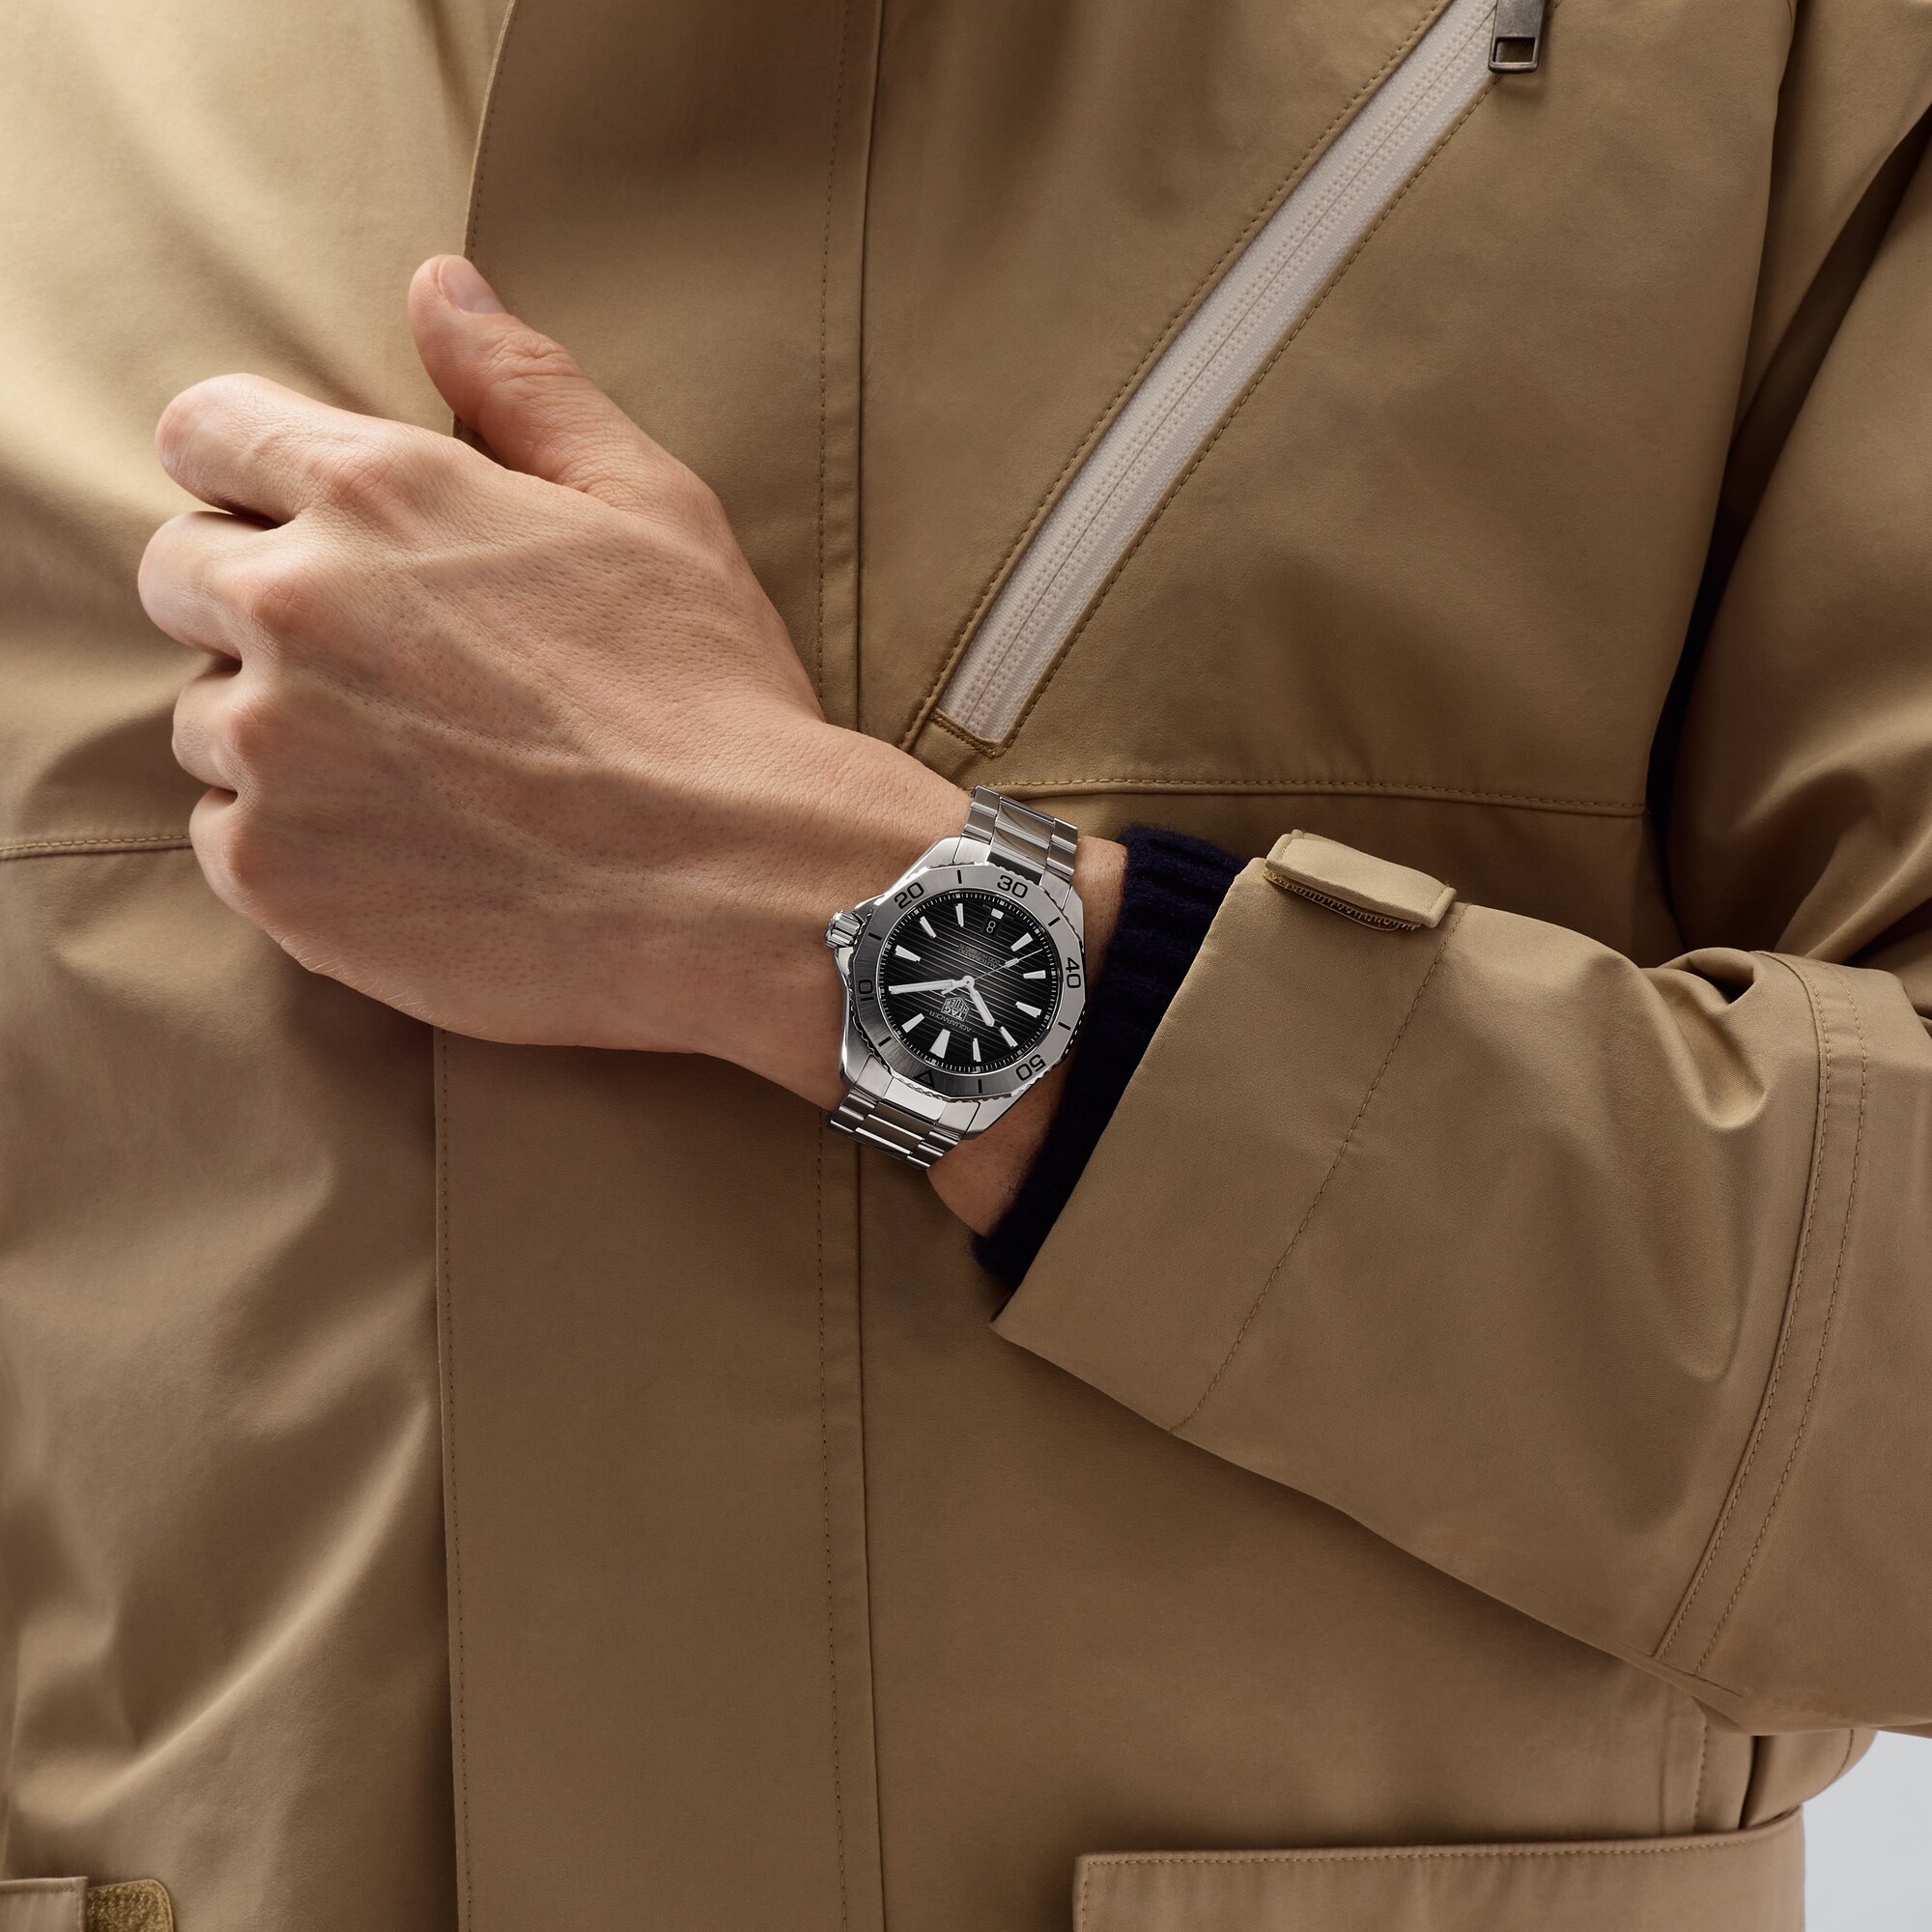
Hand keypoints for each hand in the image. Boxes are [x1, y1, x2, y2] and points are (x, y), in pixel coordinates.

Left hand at [138, 255, 1121, 1229]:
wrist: (740, 888)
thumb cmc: (709, 694)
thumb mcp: (650, 505)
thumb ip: (524, 385)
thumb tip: (438, 287)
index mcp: (378, 495)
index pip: (206, 433)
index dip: (245, 469)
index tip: (298, 519)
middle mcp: (296, 609)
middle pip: (183, 575)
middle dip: (257, 600)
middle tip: (383, 665)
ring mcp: (273, 752)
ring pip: (209, 719)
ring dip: (283, 733)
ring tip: (420, 772)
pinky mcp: (275, 877)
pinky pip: (231, 838)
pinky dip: (299, 843)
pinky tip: (412, 853)